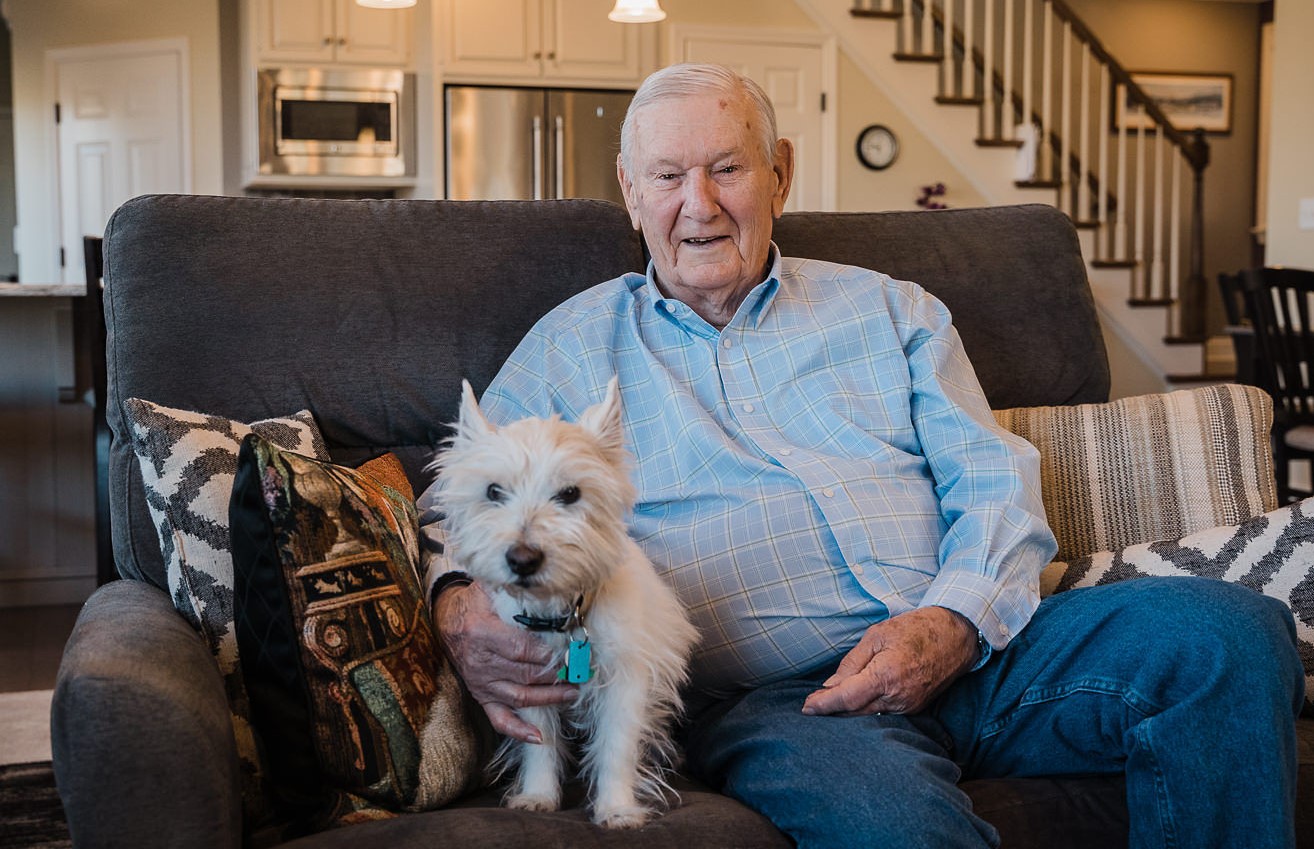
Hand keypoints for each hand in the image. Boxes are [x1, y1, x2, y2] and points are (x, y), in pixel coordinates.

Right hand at [433, 581, 576, 742]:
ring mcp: (481, 683)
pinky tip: (539, 737)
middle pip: (525, 674)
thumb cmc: (475, 602)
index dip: (548, 654)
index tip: (572, 653)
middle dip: (557, 675)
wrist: (446, 619)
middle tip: (583, 672)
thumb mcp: (490, 588)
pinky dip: (518, 730)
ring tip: (573, 693)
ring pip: (519, 697)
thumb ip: (515, 589)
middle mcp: (481, 662)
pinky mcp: (481, 696)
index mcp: (482, 633)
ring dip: (549, 698)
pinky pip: (499, 718)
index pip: (522, 649)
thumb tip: (546, 585)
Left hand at [801, 606, 978, 716]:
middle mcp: (898, 697)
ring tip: (828, 705)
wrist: (956, 636)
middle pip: (855, 712)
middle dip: (832, 711)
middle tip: (812, 706)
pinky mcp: (915, 708)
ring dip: (848, 713)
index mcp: (886, 675)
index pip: (847, 698)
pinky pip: (884, 714)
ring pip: (869, 716)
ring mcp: (909, 706)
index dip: (824, 704)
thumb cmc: (916, 629)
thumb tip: (831, 685)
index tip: (807, 707)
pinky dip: (866, 710)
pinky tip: (854, 704)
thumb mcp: (877, 635)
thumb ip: (852, 663)